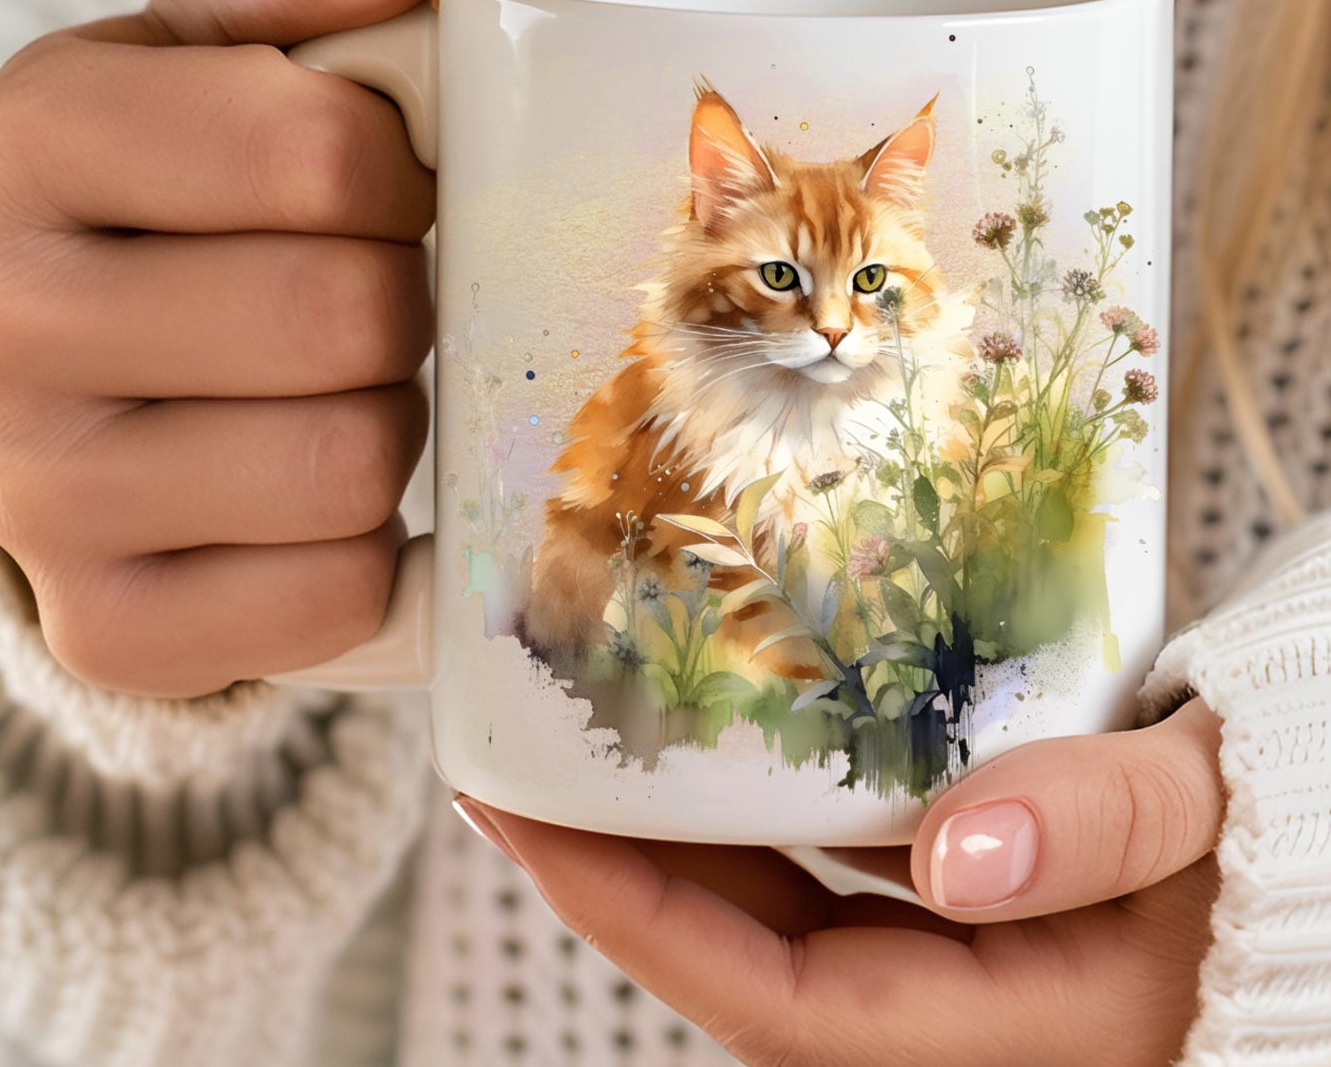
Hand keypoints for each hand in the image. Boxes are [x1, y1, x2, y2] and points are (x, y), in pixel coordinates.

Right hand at [0, 0, 434, 696]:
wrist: (79, 392)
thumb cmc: (176, 209)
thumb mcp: (200, 71)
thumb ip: (284, 3)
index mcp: (32, 138)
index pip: (322, 153)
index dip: (404, 176)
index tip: (387, 191)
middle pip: (345, 316)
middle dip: (401, 306)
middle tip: (370, 305)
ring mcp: (36, 493)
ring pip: (349, 464)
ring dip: (389, 425)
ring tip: (339, 396)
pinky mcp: (105, 626)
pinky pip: (336, 596)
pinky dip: (371, 550)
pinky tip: (322, 505)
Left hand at [459, 699, 1223, 1066]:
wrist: (1316, 826)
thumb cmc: (1287, 823)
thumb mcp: (1214, 811)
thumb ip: (1107, 825)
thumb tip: (958, 853)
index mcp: (1020, 1027)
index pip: (776, 1000)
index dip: (633, 915)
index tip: (520, 817)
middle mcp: (970, 1011)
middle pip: (749, 958)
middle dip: (620, 872)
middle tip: (520, 762)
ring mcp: (965, 963)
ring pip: (783, 914)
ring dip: (680, 842)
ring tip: (590, 744)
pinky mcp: (968, 908)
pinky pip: (834, 877)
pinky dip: (763, 820)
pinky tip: (724, 744)